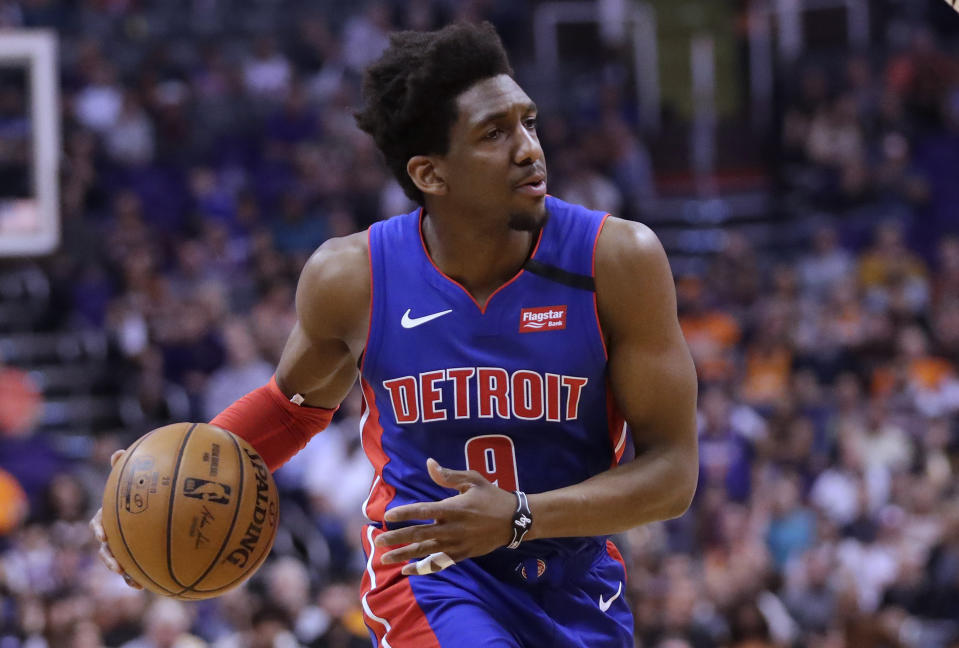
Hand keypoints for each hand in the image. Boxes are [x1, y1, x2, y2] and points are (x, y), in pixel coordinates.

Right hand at [89, 450, 142, 589]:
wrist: (161, 501)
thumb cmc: (144, 486)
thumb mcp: (136, 477)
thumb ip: (127, 467)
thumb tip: (118, 452)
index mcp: (111, 515)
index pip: (99, 522)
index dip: (99, 529)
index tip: (104, 534)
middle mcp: (116, 532)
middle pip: (107, 548)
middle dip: (110, 558)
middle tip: (117, 566)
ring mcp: (128, 545)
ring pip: (122, 562)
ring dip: (126, 572)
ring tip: (134, 582)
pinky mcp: (142, 554)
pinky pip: (140, 567)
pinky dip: (143, 576)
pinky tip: (151, 584)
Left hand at [375, 458, 516, 575]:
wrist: (514, 521)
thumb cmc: (492, 496)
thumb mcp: (473, 480)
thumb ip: (449, 475)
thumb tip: (429, 463)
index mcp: (453, 508)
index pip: (423, 511)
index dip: (404, 513)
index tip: (388, 516)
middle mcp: (452, 528)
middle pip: (419, 534)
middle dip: (397, 537)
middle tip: (379, 540)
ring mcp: (456, 544)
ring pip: (425, 551)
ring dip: (404, 555)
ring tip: (385, 558)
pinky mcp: (461, 555)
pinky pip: (438, 564)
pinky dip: (422, 568)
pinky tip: (408, 571)